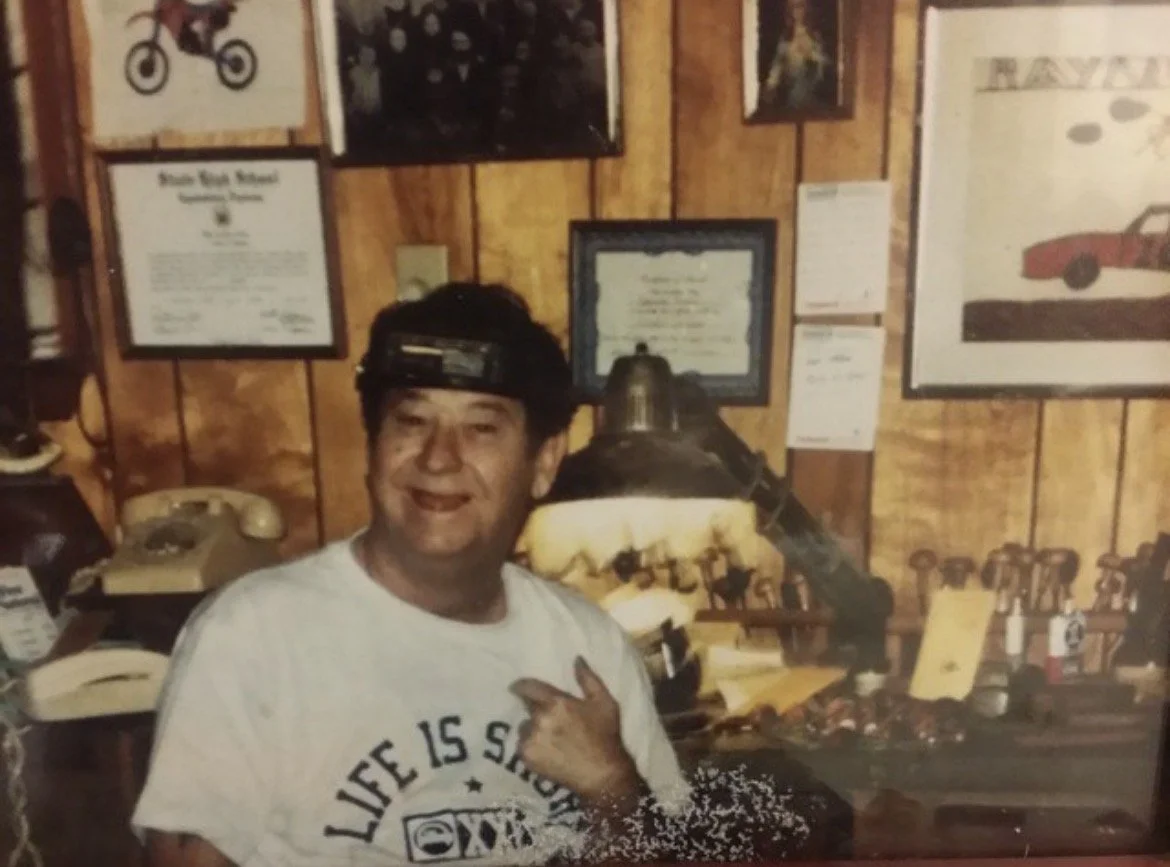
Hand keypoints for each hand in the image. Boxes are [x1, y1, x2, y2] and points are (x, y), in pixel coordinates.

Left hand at [509, 656, 643, 806]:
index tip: (516, 687)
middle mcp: (540, 719)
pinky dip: (531, 746)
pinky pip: (523, 745)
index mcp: (556, 702)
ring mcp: (531, 740)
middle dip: (534, 709)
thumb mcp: (604, 702)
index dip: (520, 686)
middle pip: (527, 707)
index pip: (527, 687)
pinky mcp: (527, 757)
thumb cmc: (605, 736)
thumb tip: (576, 659)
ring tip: (549, 738)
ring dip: (532, 729)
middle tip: (547, 717)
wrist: (602, 775)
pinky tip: (547, 751)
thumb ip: (588, 678)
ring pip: (524, 728)